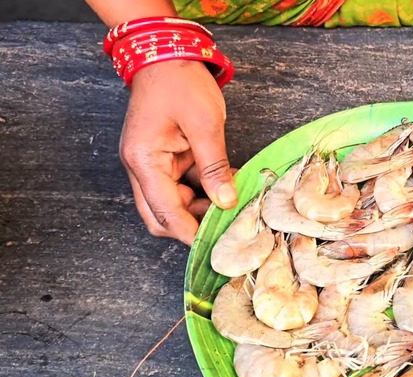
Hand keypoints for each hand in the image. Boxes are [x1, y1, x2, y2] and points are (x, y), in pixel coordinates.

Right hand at [120, 60, 236, 245]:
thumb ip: (214, 167)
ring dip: (198, 207)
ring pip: (171, 202)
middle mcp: (141, 167)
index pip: (164, 212)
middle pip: (160, 215)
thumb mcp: (205, 124)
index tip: (214, 245)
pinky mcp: (162, 157)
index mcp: (143, 161)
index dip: (189, 233)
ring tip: (230, 203)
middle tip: (224, 224)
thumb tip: (225, 201)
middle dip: (190, 224)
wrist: (166, 53)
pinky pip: (179, 185)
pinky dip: (200, 190)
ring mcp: (150, 163)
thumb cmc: (181, 82)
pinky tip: (224, 187)